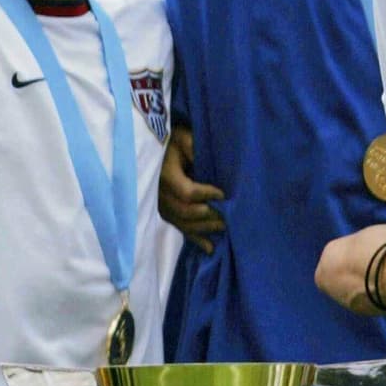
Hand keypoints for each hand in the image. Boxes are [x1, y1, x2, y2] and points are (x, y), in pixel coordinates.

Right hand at [158, 125, 225, 254]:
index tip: (223, 194)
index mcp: (164, 175)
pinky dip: (196, 238)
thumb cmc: (174, 140)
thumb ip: (195, 148)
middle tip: (229, 216)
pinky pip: (179, 228)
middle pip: (185, 211)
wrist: (155, 145)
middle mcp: (159, 194)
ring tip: (225, 228)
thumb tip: (212, 162)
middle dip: (209, 215)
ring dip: (205, 228)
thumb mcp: (184, 137)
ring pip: (183, 223)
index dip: (206, 195)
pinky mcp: (164, 212)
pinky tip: (211, 247)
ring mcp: (160, 205)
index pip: (187, 192)